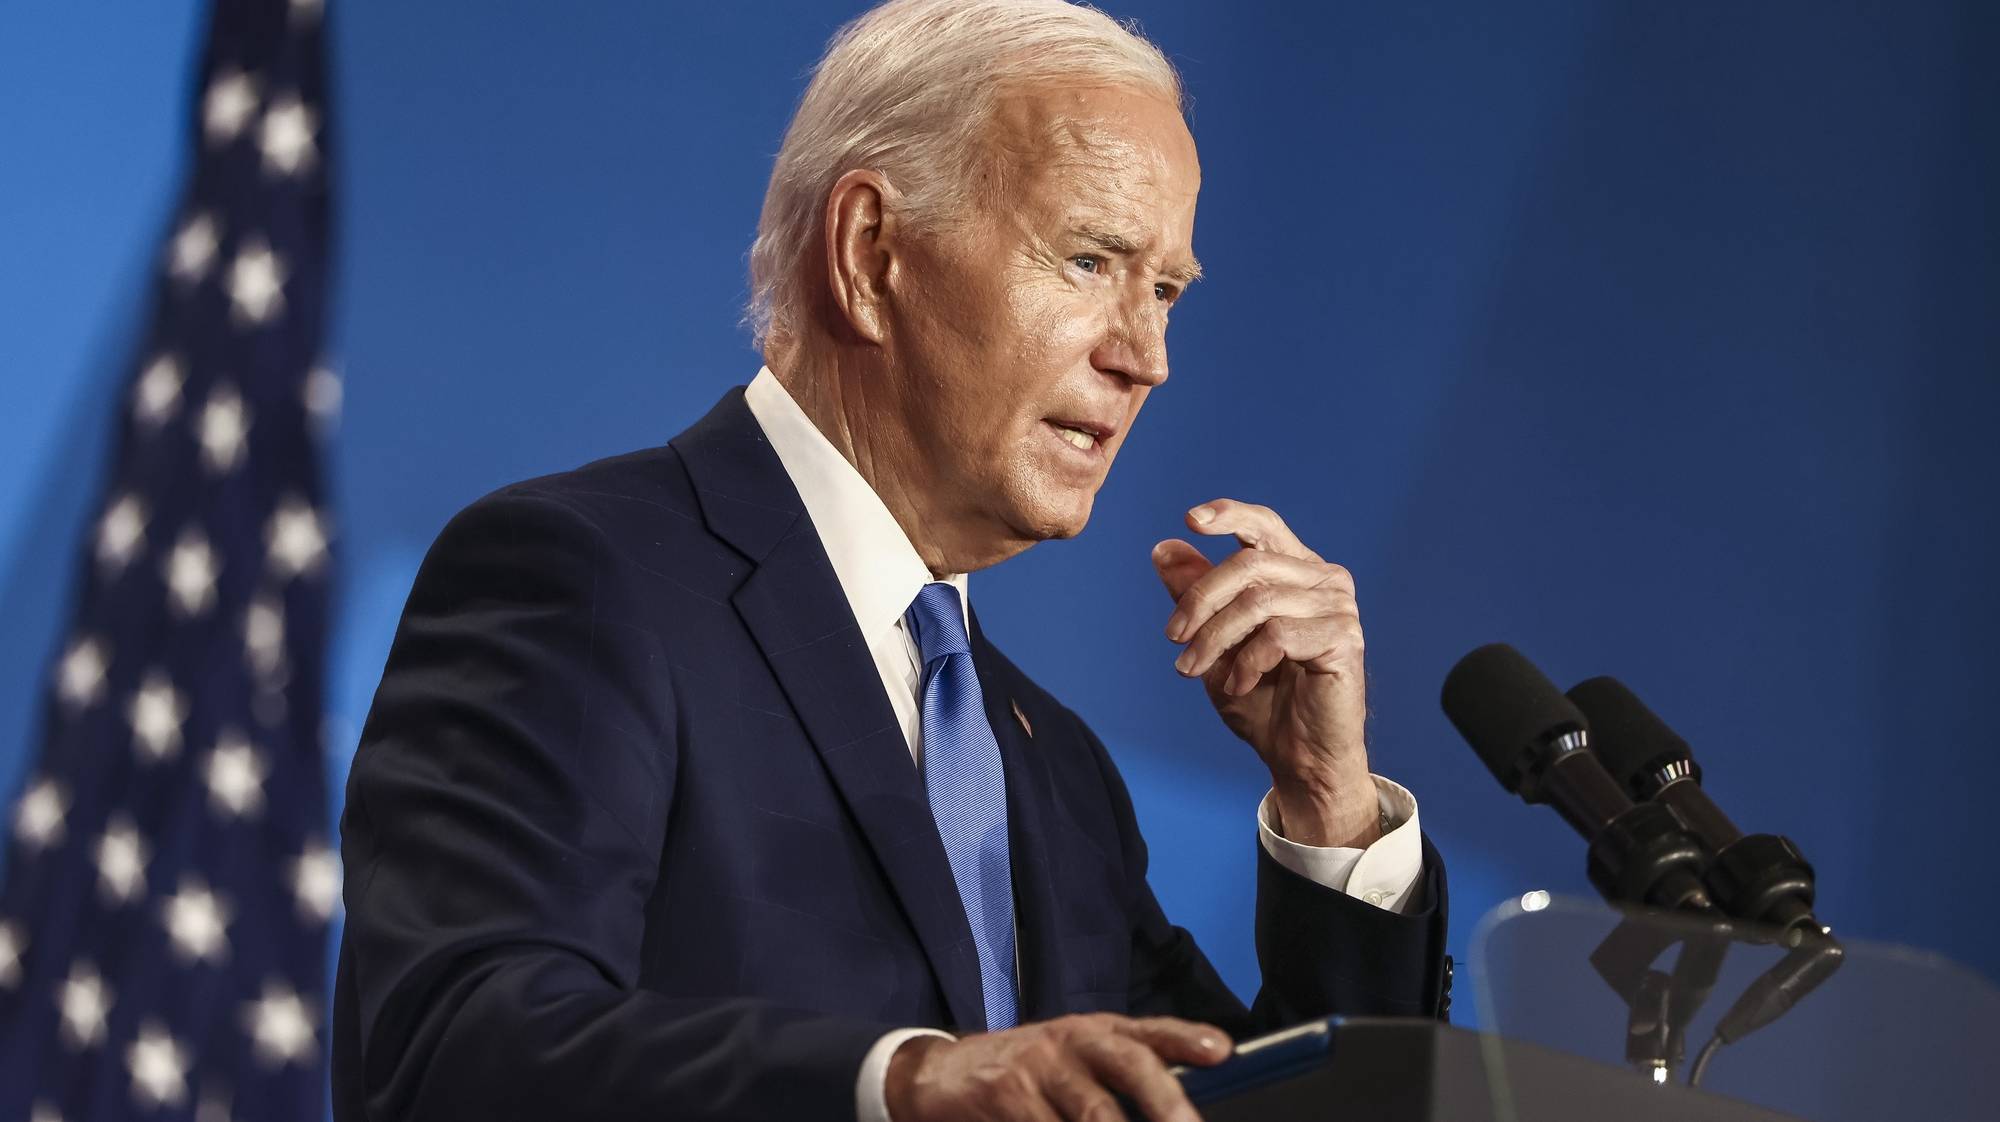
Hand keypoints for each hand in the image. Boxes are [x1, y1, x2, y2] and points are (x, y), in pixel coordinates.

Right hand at [884, 1014, 1230, 1121]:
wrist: (938, 1075)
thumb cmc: (1024, 1073)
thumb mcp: (1070, 1063)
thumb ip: (1116, 1080)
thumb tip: (1176, 1112)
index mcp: (1094, 1032)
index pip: (1148, 1031)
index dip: (1185, 1038)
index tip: (1222, 1052)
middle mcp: (1070, 1040)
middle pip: (1129, 1063)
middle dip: (1166, 1101)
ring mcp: (1036, 1065)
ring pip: (1094, 1112)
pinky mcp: (1003, 1093)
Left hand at [1152, 499, 1377, 847]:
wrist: (1299, 757)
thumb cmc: (1262, 700)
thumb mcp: (1215, 642)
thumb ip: (1195, 595)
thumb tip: (1163, 548)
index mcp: (1296, 570)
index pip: (1264, 526)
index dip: (1229, 514)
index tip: (1191, 520)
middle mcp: (1323, 579)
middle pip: (1249, 563)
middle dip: (1200, 599)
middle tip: (1173, 638)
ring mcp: (1338, 607)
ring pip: (1258, 601)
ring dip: (1214, 638)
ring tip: (1193, 669)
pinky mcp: (1344, 637)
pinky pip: (1278, 635)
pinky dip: (1246, 662)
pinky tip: (1239, 685)